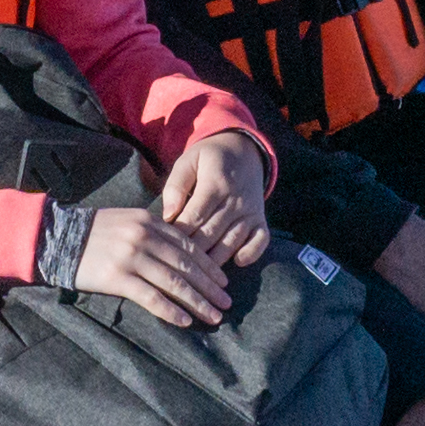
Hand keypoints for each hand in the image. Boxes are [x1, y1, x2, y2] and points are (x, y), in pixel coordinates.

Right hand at [67, 200, 239, 328]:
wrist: (57, 238)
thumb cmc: (94, 232)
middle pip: (187, 265)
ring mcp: (132, 258)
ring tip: (213, 315)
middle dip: (210, 286)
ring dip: (198, 302)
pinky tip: (185, 320)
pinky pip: (151, 297)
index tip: (223, 281)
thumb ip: (154, 232)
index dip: (209, 265)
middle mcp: (145, 237)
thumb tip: (180, 252)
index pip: (188, 246)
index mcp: (150, 222)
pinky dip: (171, 310)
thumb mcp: (128, 221)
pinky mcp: (118, 278)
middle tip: (226, 302)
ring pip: (174, 283)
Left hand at [152, 130, 275, 265]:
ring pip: (232, 241)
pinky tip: (237, 263)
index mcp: (215, 183)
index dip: (180, 233)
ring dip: (216, 259)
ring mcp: (250, 211)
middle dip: (193, 251)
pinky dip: (250, 253)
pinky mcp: (261, 219)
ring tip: (198, 274)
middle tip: (175, 267)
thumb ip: (176, 185)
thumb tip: (168, 215)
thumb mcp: (188, 160)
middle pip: (212, 233)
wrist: (244, 151)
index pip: (195, 215)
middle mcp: (235, 199)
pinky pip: (260, 241)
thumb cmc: (209, 159)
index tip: (163, 246)